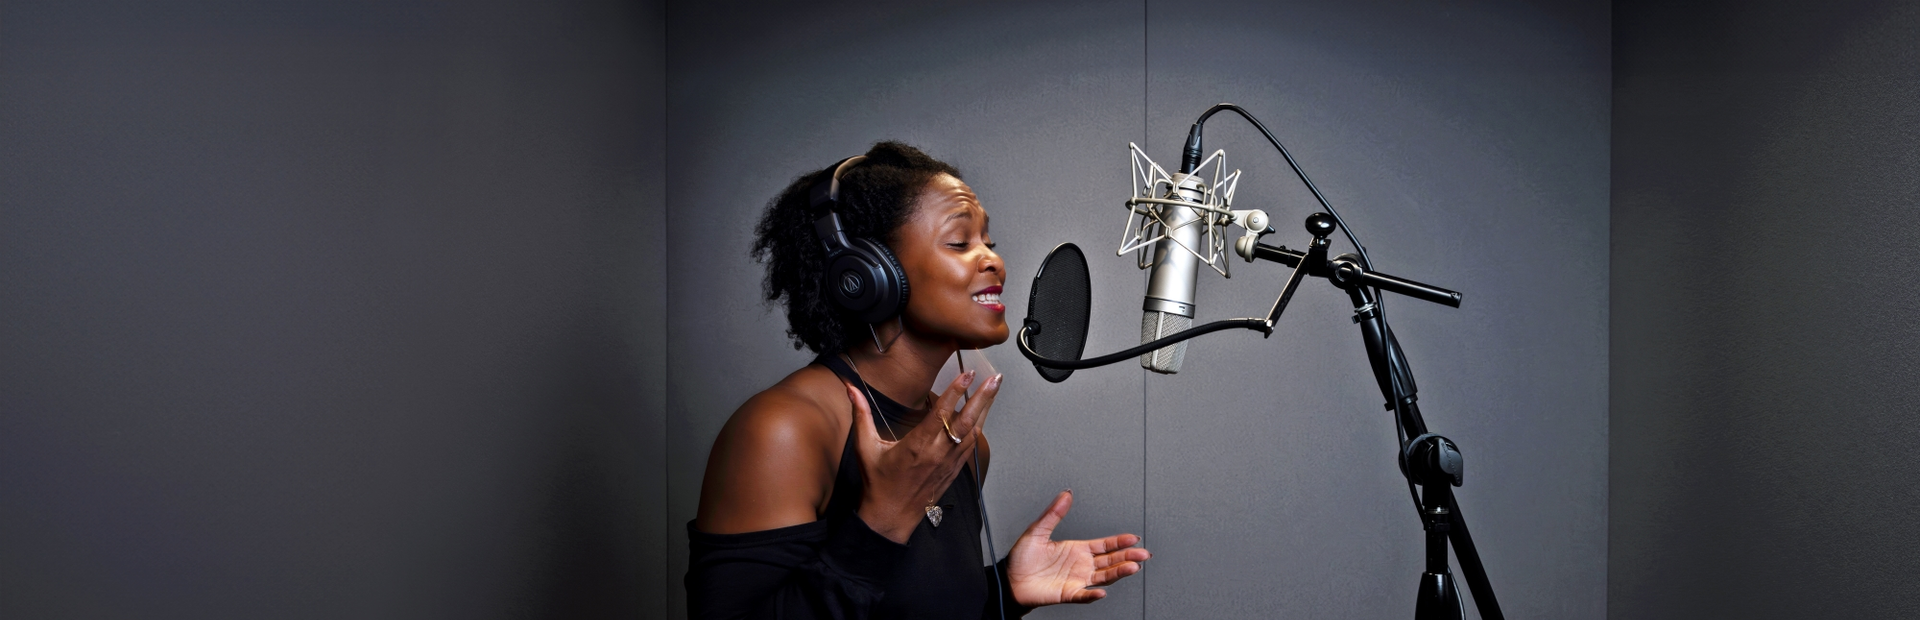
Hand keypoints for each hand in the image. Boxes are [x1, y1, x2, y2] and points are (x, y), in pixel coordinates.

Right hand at [849, 370, 1001, 542]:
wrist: (891, 517)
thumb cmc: (878, 483)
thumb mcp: (865, 447)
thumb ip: (861, 415)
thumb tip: (851, 389)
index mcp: (917, 445)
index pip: (941, 413)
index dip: (956, 391)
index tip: (967, 373)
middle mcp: (937, 452)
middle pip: (966, 420)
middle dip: (983, 397)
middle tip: (996, 377)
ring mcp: (949, 462)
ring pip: (973, 432)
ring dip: (985, 409)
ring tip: (994, 388)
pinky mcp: (953, 471)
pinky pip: (970, 446)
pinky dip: (978, 427)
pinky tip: (983, 415)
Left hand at [1007, 490, 1150, 605]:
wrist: (1008, 580)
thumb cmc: (1021, 559)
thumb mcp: (1037, 530)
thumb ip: (1054, 513)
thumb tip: (1066, 494)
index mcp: (1076, 549)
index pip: (1104, 545)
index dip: (1119, 542)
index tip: (1134, 538)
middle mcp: (1080, 565)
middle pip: (1111, 561)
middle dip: (1128, 556)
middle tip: (1143, 554)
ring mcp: (1076, 580)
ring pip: (1103, 577)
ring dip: (1118, 572)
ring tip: (1132, 567)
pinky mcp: (1067, 594)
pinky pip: (1083, 595)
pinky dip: (1092, 595)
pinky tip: (1101, 592)